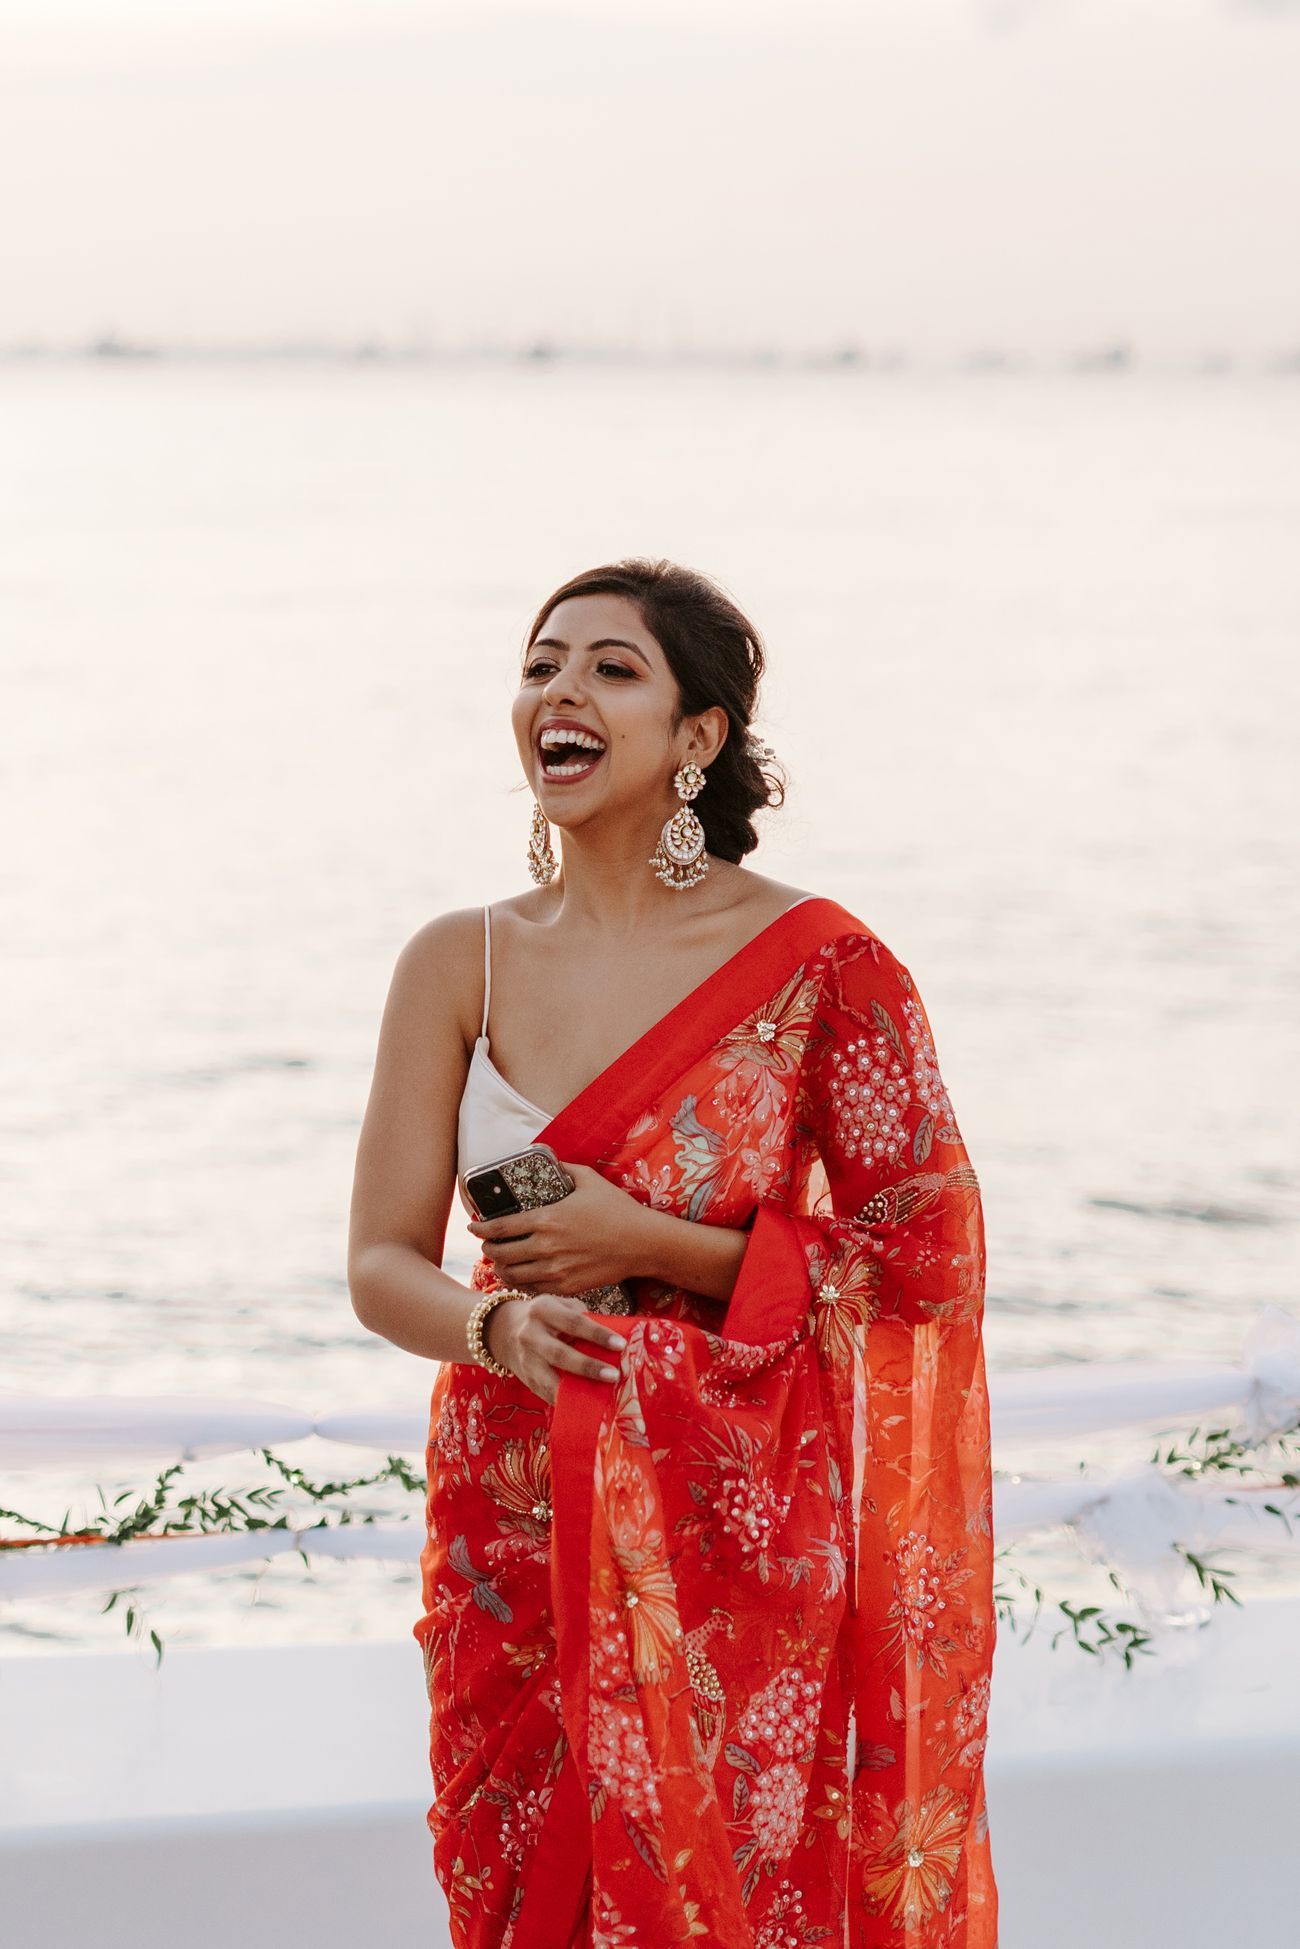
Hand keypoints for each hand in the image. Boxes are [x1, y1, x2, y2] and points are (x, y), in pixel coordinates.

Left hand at [467, 1161, 650, 1293]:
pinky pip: (533, 1289)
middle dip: (488, 1250)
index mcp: (546, 1219)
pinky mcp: (567, 1286)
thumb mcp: (589, 1180)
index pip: (500, 1227)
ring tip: (500, 1263)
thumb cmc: (618, 1210)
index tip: (474, 1227)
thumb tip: (551, 1160)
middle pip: (500, 1254)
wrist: (642, 1243)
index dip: (481, 1228)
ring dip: (501, 1269)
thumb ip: (565, 1169)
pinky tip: (524, 1276)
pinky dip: (523, 1283)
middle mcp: (546, 1246)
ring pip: (513, 1275)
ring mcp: (556, 1270)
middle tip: (487, 1245)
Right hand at [484, 1293, 625, 1406]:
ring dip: (576, 1390)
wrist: (505, 1331)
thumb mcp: (560, 1306)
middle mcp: (530, 1334)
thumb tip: (615, 1334)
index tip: (620, 1345)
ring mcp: (525, 1360)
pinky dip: (566, 1401)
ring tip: (600, 1395)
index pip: (573, 1322)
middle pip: (560, 1354)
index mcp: (543, 1310)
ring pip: (549, 1379)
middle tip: (614, 1375)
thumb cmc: (545, 1317)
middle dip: (588, 1366)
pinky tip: (584, 1405)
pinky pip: (547, 1394)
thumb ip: (582, 1317)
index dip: (597, 1334)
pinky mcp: (526, 1379)